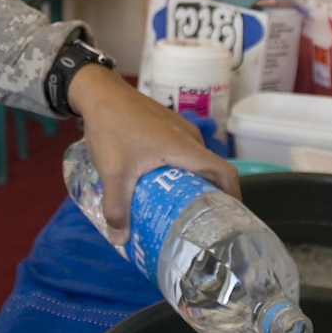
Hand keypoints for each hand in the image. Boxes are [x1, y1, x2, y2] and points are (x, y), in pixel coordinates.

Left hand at [68, 64, 240, 242]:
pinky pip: (183, 154)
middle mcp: (190, 138)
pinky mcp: (167, 126)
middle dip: (209, 198)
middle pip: (211, 172)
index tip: (228, 220)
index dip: (233, 198)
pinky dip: (180, 172)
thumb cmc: (112, 128)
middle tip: (198, 223)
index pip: (226, 173)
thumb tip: (121, 241)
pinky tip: (163, 186)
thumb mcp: (113, 173)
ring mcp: (179, 129)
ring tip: (180, 210)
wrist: (98, 91)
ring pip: (195, 163)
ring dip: (192, 185)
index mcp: (187, 148)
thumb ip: (118, 208)